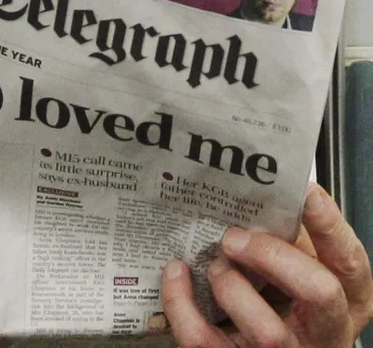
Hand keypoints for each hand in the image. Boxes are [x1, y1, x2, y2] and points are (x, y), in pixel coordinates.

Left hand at [162, 183, 372, 347]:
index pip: (348, 262)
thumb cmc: (282, 304)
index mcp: (345, 302)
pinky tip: (176, 275)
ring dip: (231, 287)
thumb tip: (266, 205)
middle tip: (234, 237)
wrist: (257, 346)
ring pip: (266, 330)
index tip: (304, 192)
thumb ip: (293, 245)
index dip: (329, 225)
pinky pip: (204, 339)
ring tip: (213, 264)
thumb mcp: (301, 276)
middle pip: (319, 291)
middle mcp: (323, 332)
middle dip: (273, 256)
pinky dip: (181, 303)